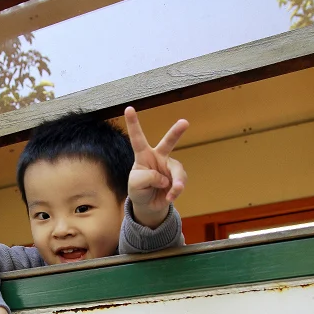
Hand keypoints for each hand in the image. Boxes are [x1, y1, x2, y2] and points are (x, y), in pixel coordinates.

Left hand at [125, 106, 188, 227]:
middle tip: (184, 122)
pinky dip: (175, 191)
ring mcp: (169, 167)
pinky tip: (169, 196)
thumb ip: (148, 178)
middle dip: (177, 132)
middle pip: (168, 142)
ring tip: (173, 191)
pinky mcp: (177, 177)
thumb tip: (165, 178)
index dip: (133, 124)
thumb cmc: (138, 190)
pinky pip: (180, 182)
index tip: (128, 108)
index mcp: (143, 155)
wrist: (148, 204)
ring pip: (176, 169)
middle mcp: (158, 157)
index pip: (137, 138)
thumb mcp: (135, 184)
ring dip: (176, 181)